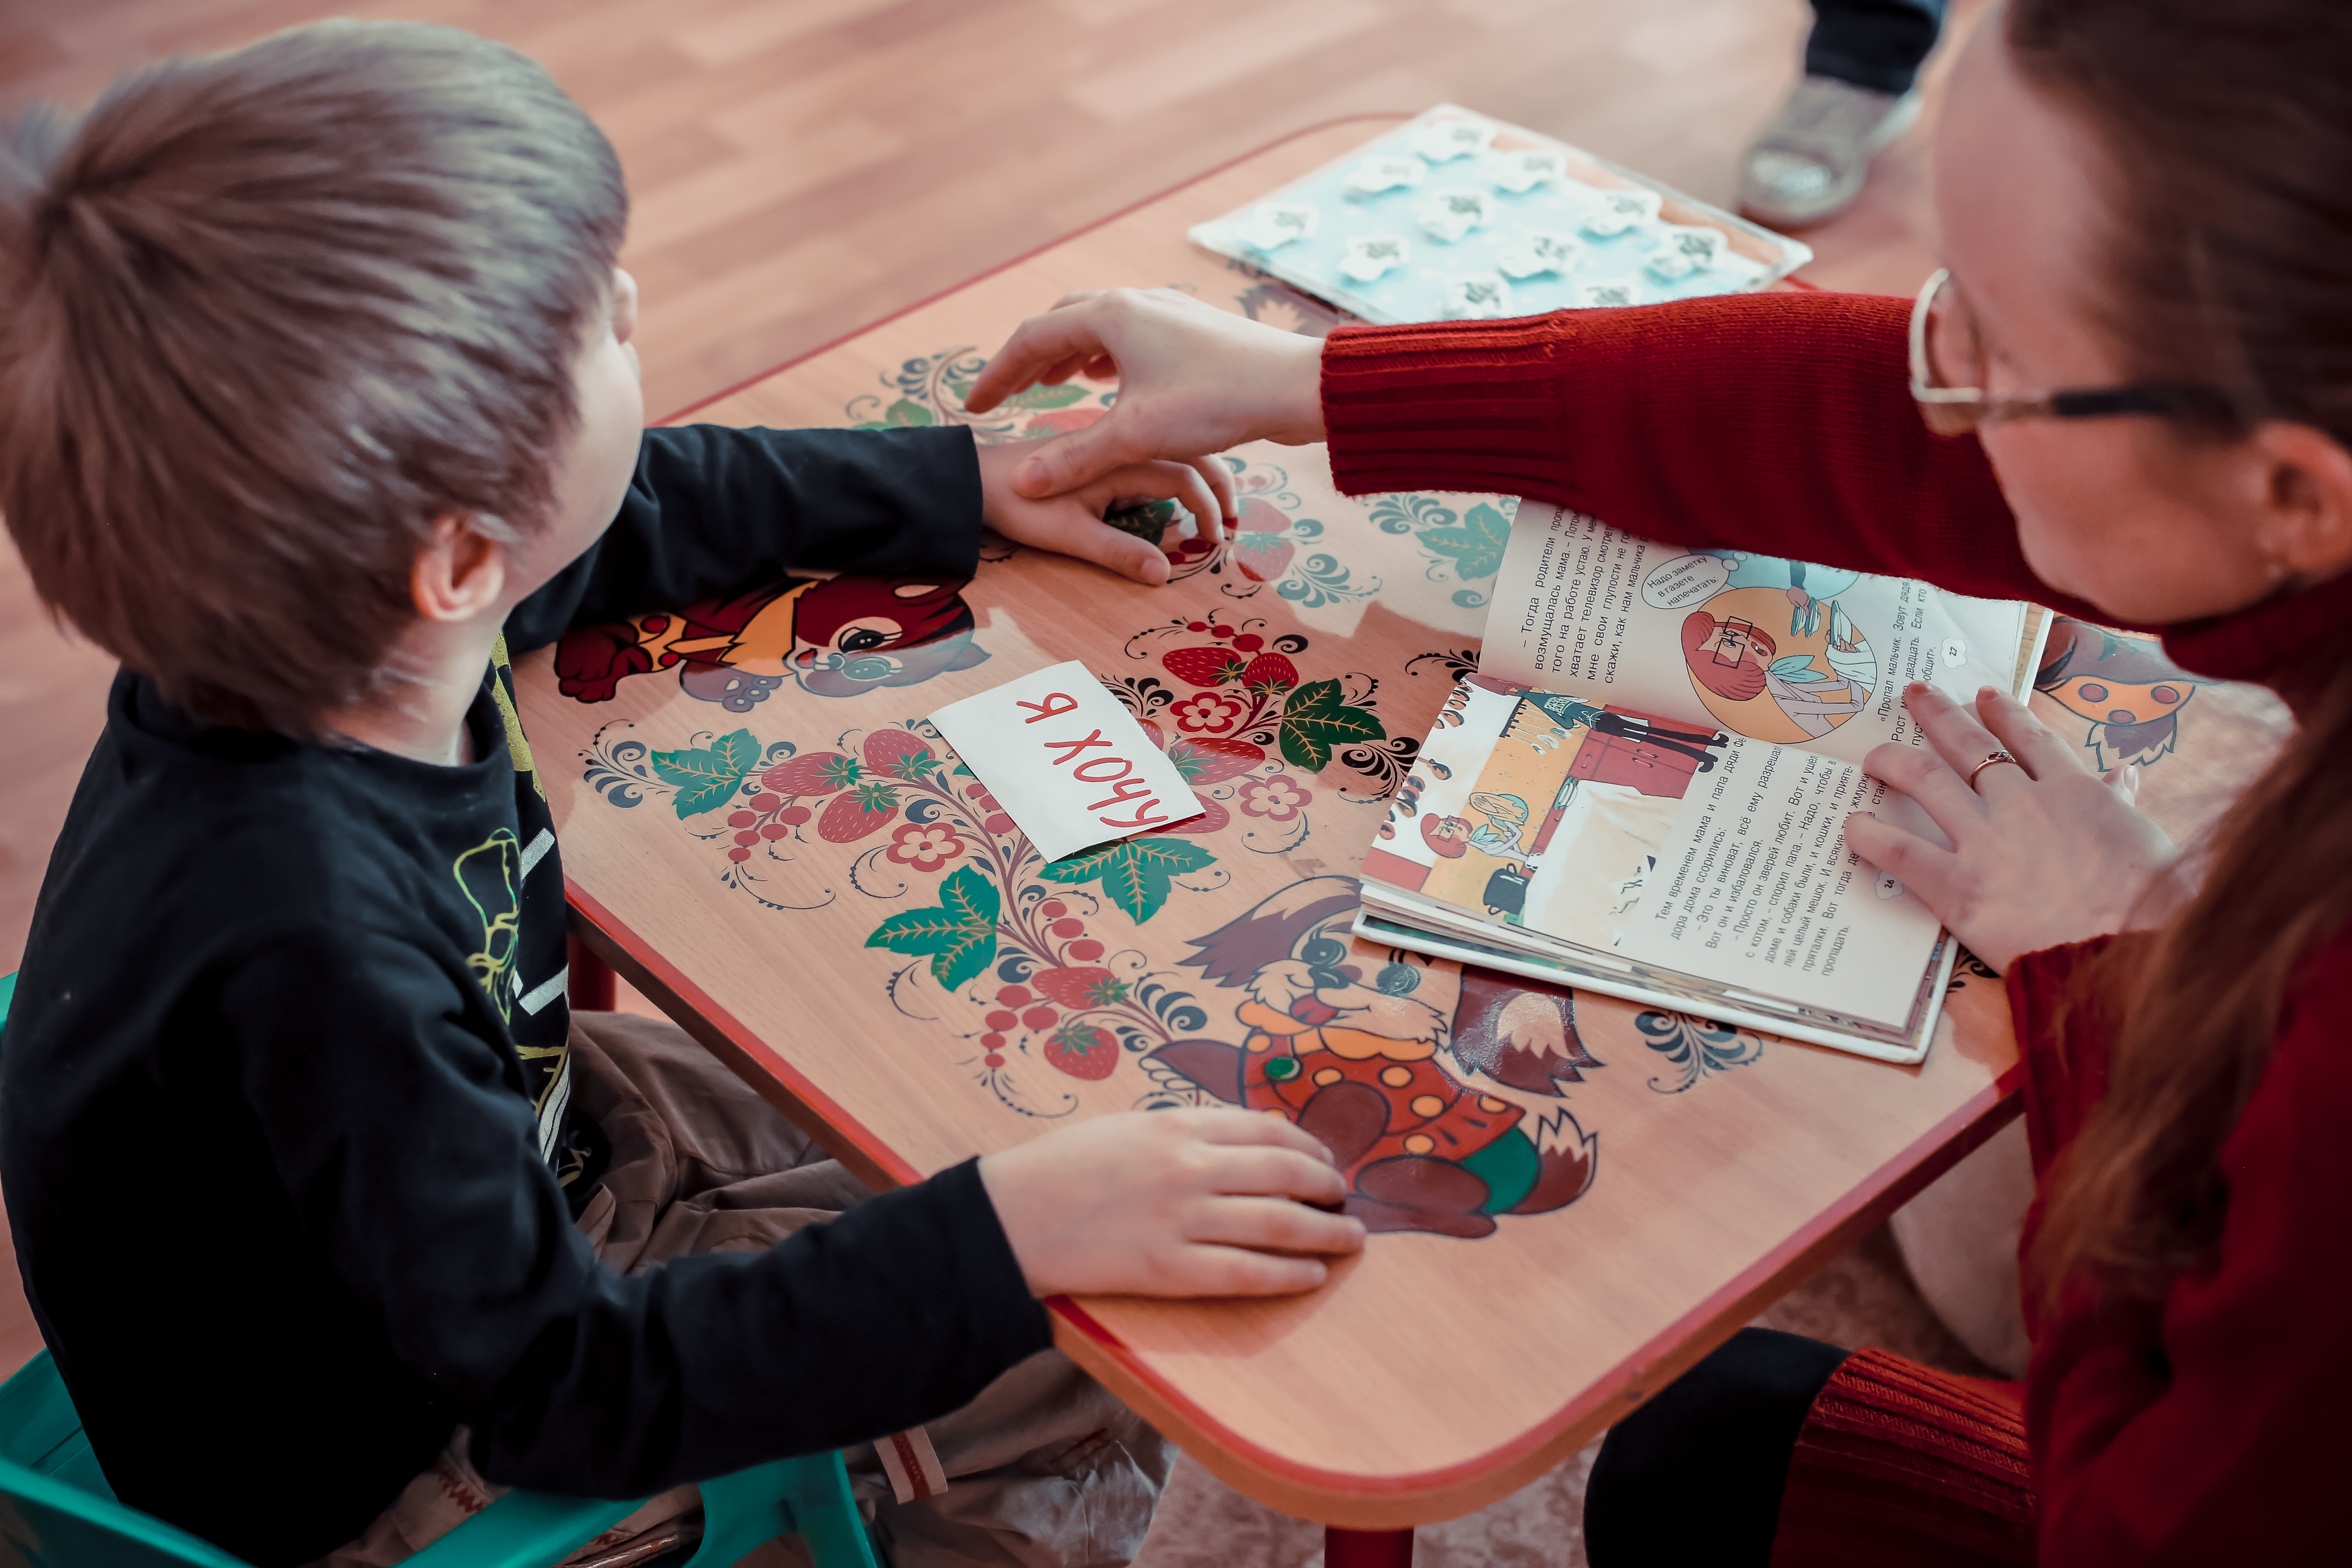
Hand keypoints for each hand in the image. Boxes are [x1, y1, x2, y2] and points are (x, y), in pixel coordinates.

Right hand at [966, 288, 1326, 503]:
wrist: (1294, 385)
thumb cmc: (1216, 402)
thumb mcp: (1135, 437)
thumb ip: (1074, 458)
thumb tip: (1021, 485)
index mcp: (1110, 315)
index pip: (1031, 339)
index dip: (997, 376)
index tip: (975, 408)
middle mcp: (1135, 302)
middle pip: (1062, 322)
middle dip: (1031, 358)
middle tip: (1010, 392)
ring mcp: (1166, 311)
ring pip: (1100, 325)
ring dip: (1070, 353)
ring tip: (1053, 383)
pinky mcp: (1192, 329)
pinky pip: (1131, 334)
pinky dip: (1107, 355)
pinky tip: (1110, 381)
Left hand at [975, 437, 1225, 586]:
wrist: (973, 478)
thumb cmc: (1019, 505)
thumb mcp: (1070, 535)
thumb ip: (1118, 553)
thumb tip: (1164, 576)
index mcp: (1122, 458)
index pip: (1185, 476)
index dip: (1208, 508)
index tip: (1216, 540)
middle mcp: (1122, 443)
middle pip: (1189, 454)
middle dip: (1218, 484)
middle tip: (1234, 519)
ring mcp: (1110, 445)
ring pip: (1171, 450)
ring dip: (1198, 474)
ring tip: (1215, 505)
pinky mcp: (1098, 451)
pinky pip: (1149, 453)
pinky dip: (1174, 470)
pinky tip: (1175, 493)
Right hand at [979, 1108, 1363, 1296]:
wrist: (1010, 1217)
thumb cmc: (1063, 1167)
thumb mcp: (1128, 1126)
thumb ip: (1184, 1131)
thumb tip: (1241, 1143)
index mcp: (1177, 1124)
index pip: (1267, 1130)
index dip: (1308, 1147)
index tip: (1325, 1162)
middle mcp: (1189, 1167)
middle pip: (1285, 1172)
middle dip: (1327, 1187)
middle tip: (1346, 1199)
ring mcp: (1182, 1219)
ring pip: (1279, 1223)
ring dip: (1326, 1231)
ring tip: (1351, 1238)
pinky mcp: (1169, 1269)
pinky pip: (1247, 1273)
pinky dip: (1288, 1274)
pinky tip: (1312, 1276)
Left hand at [1844, 684, 2174, 971]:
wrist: (2129, 948)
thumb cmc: (2152, 903)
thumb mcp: (2146, 840)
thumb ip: (2121, 803)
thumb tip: (2123, 774)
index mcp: (2074, 791)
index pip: (2031, 739)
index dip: (2004, 714)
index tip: (1983, 696)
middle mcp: (2022, 803)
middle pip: (1968, 745)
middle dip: (1938, 715)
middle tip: (1915, 694)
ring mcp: (1986, 840)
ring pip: (1927, 781)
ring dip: (1895, 761)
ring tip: (1873, 755)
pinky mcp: (1958, 885)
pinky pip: (1902, 852)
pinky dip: (1871, 836)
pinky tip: (1851, 826)